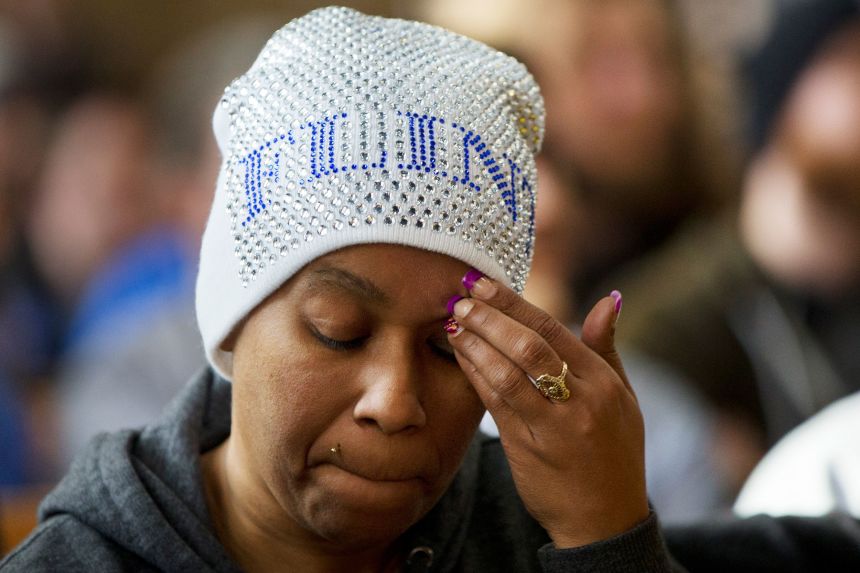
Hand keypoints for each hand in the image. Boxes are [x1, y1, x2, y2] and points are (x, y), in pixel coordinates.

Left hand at [447, 274, 648, 547]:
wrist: (605, 521)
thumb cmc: (615, 451)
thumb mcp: (624, 399)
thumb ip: (606, 348)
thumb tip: (608, 298)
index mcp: (604, 384)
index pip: (553, 330)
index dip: (514, 303)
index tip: (484, 284)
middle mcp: (580, 402)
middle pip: (528, 347)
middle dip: (489, 317)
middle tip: (460, 297)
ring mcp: (553, 428)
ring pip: (507, 374)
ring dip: (475, 344)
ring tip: (453, 322)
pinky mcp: (527, 449)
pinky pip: (496, 404)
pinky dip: (476, 375)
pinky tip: (460, 356)